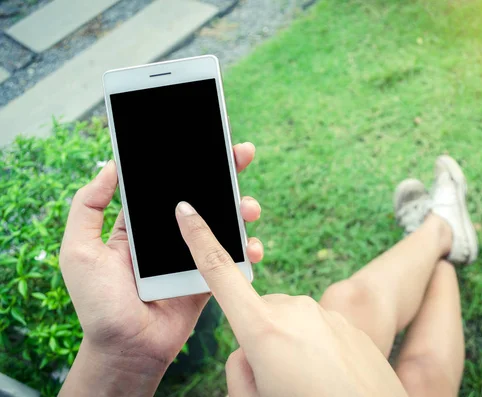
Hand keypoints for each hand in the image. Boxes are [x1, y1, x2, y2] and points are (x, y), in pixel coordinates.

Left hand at [59, 142, 262, 395]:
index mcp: (141, 223)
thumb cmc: (98, 303)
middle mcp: (170, 233)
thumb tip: (109, 166)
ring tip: (248, 207)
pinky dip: (247, 249)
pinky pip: (231, 257)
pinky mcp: (208, 275)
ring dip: (241, 209)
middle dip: (225, 173)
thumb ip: (87, 207)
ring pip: (222, 222)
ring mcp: (192, 253)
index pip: (167, 183)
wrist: (127, 348)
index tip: (204, 140)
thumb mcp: (78, 250)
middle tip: (243, 153)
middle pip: (202, 195)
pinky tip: (252, 246)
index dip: (186, 161)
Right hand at [176, 203, 406, 396]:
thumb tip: (249, 348)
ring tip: (308, 383)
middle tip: (278, 381)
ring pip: (286, 323)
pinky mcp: (344, 321)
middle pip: (256, 315)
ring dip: (287, 346)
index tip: (187, 210)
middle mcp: (293, 310)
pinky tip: (328, 377)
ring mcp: (322, 313)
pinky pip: (314, 328)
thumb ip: (238, 367)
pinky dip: (313, 348)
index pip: (220, 273)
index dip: (198, 238)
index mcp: (263, 329)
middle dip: (258, 340)